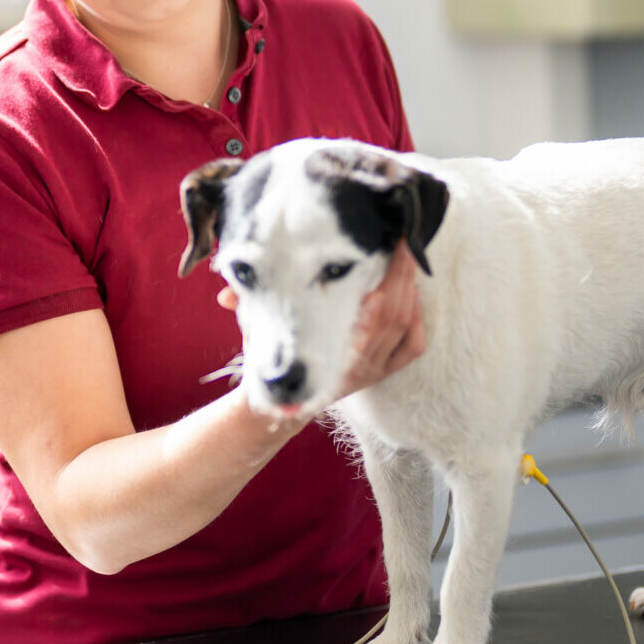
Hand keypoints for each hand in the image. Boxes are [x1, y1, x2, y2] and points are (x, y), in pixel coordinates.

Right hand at [218, 241, 426, 411]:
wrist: (282, 404)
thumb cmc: (271, 359)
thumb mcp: (256, 331)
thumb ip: (245, 307)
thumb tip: (226, 293)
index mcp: (334, 351)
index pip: (374, 308)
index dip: (387, 275)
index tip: (388, 244)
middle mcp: (359, 363)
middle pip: (395, 311)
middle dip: (402, 272)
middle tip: (402, 239)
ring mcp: (374, 369)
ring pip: (405, 323)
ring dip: (409, 288)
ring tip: (405, 258)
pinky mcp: (383, 373)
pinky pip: (413, 346)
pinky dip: (417, 319)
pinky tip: (412, 297)